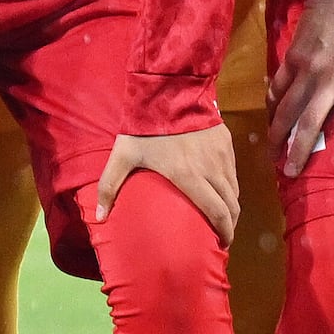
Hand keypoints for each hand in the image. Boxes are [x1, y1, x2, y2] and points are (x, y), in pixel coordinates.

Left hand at [96, 125, 240, 243]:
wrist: (169, 89)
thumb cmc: (145, 127)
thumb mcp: (123, 155)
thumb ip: (109, 185)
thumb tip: (98, 217)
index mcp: (190, 177)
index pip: (217, 212)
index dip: (224, 232)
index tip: (222, 244)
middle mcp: (211, 169)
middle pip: (231, 205)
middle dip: (230, 224)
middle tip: (222, 236)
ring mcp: (221, 155)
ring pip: (235, 188)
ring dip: (232, 205)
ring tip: (223, 216)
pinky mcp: (226, 142)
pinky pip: (233, 171)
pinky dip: (231, 186)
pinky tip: (223, 190)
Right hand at [267, 0, 333, 178]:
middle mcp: (332, 81)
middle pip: (312, 122)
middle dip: (299, 150)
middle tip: (290, 174)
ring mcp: (309, 70)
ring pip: (289, 108)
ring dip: (280, 133)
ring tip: (274, 155)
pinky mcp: (293, 59)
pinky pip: (278, 87)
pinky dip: (272, 105)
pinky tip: (270, 121)